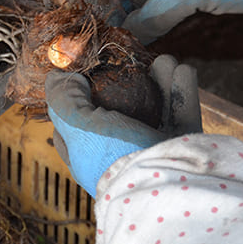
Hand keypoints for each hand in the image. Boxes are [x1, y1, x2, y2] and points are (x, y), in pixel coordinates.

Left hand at [45, 55, 200, 195]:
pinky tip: (182, 69)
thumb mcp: (76, 124)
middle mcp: (118, 156)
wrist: (163, 184)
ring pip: (154, 113)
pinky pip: (181, 118)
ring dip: (159, 83)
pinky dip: (181, 93)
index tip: (80, 76)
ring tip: (163, 59)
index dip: (73, 102)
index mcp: (87, 157)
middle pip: (119, 113)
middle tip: (129, 62)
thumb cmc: (112, 154)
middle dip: (127, 85)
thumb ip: (64, 99)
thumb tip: (60, 77)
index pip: (72, 129)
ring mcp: (150, 155)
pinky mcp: (180, 152)